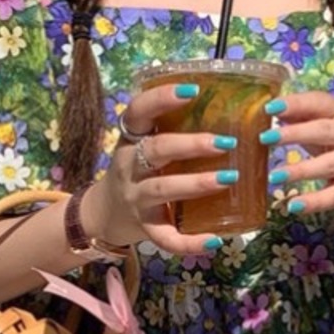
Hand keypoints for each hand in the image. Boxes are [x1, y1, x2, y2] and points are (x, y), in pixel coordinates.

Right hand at [81, 83, 236, 254]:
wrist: (104, 214)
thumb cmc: (138, 171)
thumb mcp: (144, 146)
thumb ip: (173, 130)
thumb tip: (228, 111)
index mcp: (131, 140)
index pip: (139, 111)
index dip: (162, 98)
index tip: (193, 90)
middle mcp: (130, 166)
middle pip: (157, 150)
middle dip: (192, 144)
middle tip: (227, 143)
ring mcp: (136, 198)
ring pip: (163, 189)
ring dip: (197, 183)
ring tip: (229, 179)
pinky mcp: (144, 228)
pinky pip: (166, 237)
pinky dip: (190, 242)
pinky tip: (214, 240)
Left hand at [267, 92, 333, 220]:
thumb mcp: (325, 123)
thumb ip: (301, 116)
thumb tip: (271, 110)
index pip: (319, 103)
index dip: (295, 104)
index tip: (269, 108)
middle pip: (323, 131)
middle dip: (295, 133)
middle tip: (266, 137)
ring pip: (328, 165)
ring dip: (300, 171)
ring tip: (274, 176)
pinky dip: (314, 202)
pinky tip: (294, 206)